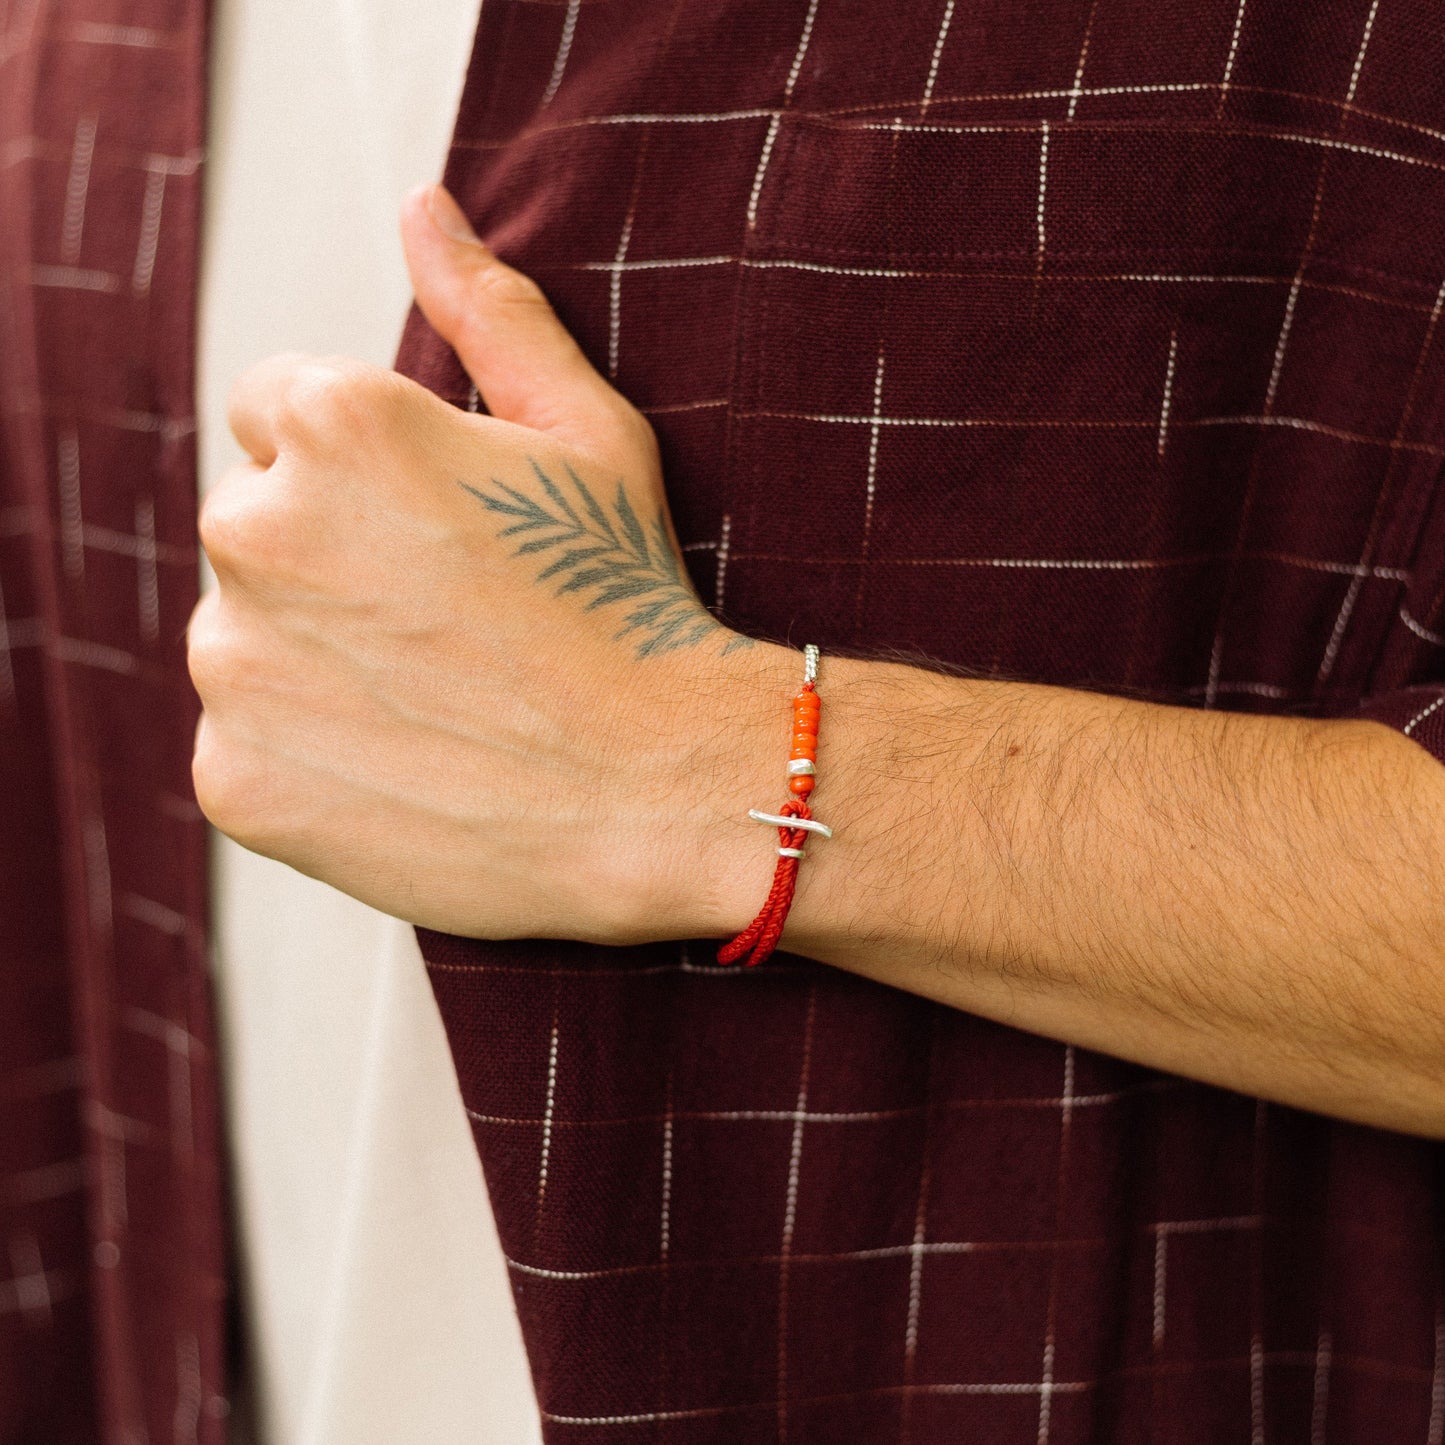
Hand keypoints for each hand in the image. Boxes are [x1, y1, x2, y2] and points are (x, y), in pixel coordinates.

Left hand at [189, 185, 787, 941]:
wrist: (660, 786)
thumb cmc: (631, 601)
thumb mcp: (589, 433)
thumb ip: (490, 313)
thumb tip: (423, 211)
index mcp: (333, 423)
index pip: (277, 412)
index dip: (365, 472)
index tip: (436, 534)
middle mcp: (255, 530)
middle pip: (256, 525)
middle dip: (332, 559)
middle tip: (451, 622)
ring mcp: (237, 666)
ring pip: (246, 638)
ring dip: (315, 658)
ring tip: (437, 696)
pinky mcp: (238, 777)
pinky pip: (249, 745)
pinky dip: (309, 757)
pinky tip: (410, 761)